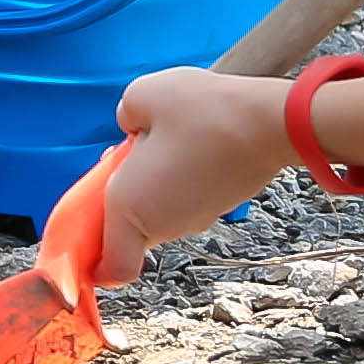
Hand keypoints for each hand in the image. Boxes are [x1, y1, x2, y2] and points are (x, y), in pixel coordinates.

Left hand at [99, 66, 298, 266]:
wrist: (270, 121)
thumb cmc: (203, 112)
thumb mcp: (141, 95)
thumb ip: (123, 116)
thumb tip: (132, 126)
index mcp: (130, 208)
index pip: (112, 268)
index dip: (98, 266)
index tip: (92, 245)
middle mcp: (163, 224)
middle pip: (131, 229)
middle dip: (124, 196)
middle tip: (130, 152)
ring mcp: (195, 219)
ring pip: (160, 212)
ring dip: (154, 184)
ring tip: (168, 138)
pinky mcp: (220, 207)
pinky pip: (186, 200)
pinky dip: (181, 180)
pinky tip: (193, 144)